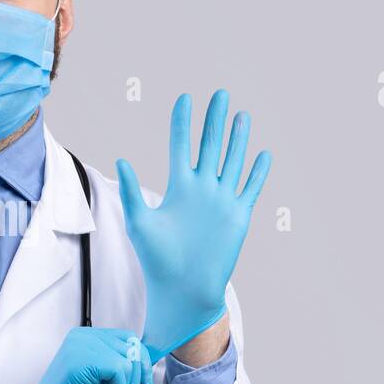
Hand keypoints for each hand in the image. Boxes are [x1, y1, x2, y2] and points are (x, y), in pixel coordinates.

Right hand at [0, 327, 152, 383]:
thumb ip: (117, 363)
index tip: (143, 382)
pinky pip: (119, 372)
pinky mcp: (80, 361)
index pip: (128, 338)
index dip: (141, 362)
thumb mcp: (100, 379)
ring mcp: (80, 346)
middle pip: (132, 348)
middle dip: (134, 378)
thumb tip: (146, 359)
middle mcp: (82, 336)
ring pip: (128, 361)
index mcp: (85, 337)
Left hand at [116, 90, 270, 362]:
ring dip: (237, 139)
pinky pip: (250, 189)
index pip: (181, 146)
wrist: (182, 289)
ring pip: (232, 162)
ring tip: (241, 114)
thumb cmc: (156, 260)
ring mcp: (221, 201)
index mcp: (178, 188)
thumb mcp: (139, 222)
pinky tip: (263, 154)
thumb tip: (120, 159)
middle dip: (214, 120)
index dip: (183, 123)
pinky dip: (258, 172)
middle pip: (210, 146)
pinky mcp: (238, 216)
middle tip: (219, 93)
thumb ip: (131, 191)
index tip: (185, 98)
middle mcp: (201, 190)